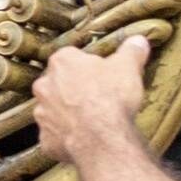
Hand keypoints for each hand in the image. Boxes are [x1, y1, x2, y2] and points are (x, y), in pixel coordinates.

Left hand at [30, 32, 154, 163]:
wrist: (101, 138)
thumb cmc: (112, 98)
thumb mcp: (129, 67)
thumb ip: (131, 51)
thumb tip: (138, 40)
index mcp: (62, 62)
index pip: (72, 57)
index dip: (89, 66)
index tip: (103, 75)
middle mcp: (44, 85)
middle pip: (59, 83)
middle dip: (75, 89)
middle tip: (98, 98)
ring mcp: (41, 114)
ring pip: (54, 110)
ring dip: (68, 113)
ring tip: (92, 121)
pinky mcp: (45, 139)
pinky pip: (55, 136)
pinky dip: (66, 137)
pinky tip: (84, 140)